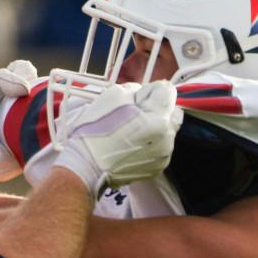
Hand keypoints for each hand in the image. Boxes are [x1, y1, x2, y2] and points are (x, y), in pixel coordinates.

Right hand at [27, 81, 180, 195]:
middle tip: (134, 115)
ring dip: (154, 127)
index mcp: (158, 119)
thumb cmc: (96, 131)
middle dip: (157, 109)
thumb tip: (146, 93)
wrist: (86, 166)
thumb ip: (137, 89)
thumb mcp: (113, 96)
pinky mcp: (157, 169)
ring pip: (166, 131)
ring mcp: (163, 156)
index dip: (150, 90)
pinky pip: (160, 148)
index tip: (136, 99)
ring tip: (130, 133)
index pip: (167, 90)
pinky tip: (131, 146)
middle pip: (172, 112)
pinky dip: (150, 144)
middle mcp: (167, 139)